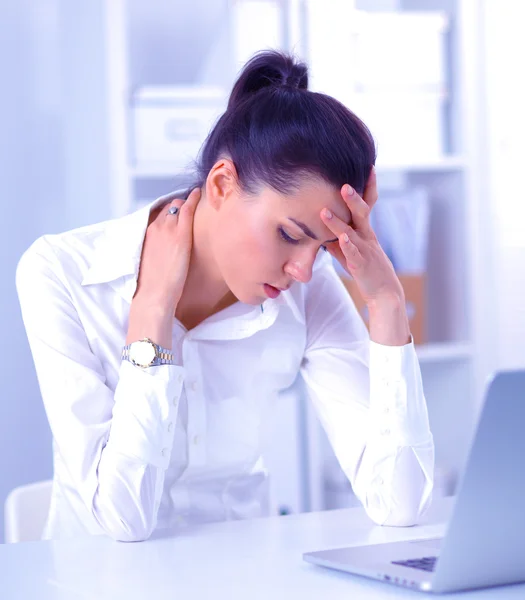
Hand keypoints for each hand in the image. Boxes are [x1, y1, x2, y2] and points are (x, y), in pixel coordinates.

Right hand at [134, 187, 200, 309]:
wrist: (153, 294)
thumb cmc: (151, 285)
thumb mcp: (148, 262)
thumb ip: (154, 251)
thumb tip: (162, 253)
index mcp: (145, 234)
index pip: (158, 215)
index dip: (168, 212)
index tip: (176, 212)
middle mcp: (155, 228)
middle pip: (168, 208)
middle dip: (178, 205)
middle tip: (189, 206)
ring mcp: (167, 229)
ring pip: (177, 206)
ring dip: (185, 203)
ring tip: (195, 201)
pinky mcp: (180, 235)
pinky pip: (187, 209)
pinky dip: (193, 200)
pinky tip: (199, 194)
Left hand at [320, 168, 403, 305]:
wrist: (384, 294)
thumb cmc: (367, 270)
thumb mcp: (350, 251)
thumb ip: (337, 239)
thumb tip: (320, 228)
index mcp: (365, 232)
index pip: (366, 205)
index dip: (366, 188)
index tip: (367, 168)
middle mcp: (367, 238)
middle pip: (361, 214)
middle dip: (353, 198)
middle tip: (344, 183)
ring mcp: (365, 251)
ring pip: (352, 233)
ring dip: (337, 222)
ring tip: (325, 211)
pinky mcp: (361, 266)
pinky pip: (354, 255)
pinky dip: (348, 247)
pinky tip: (342, 238)